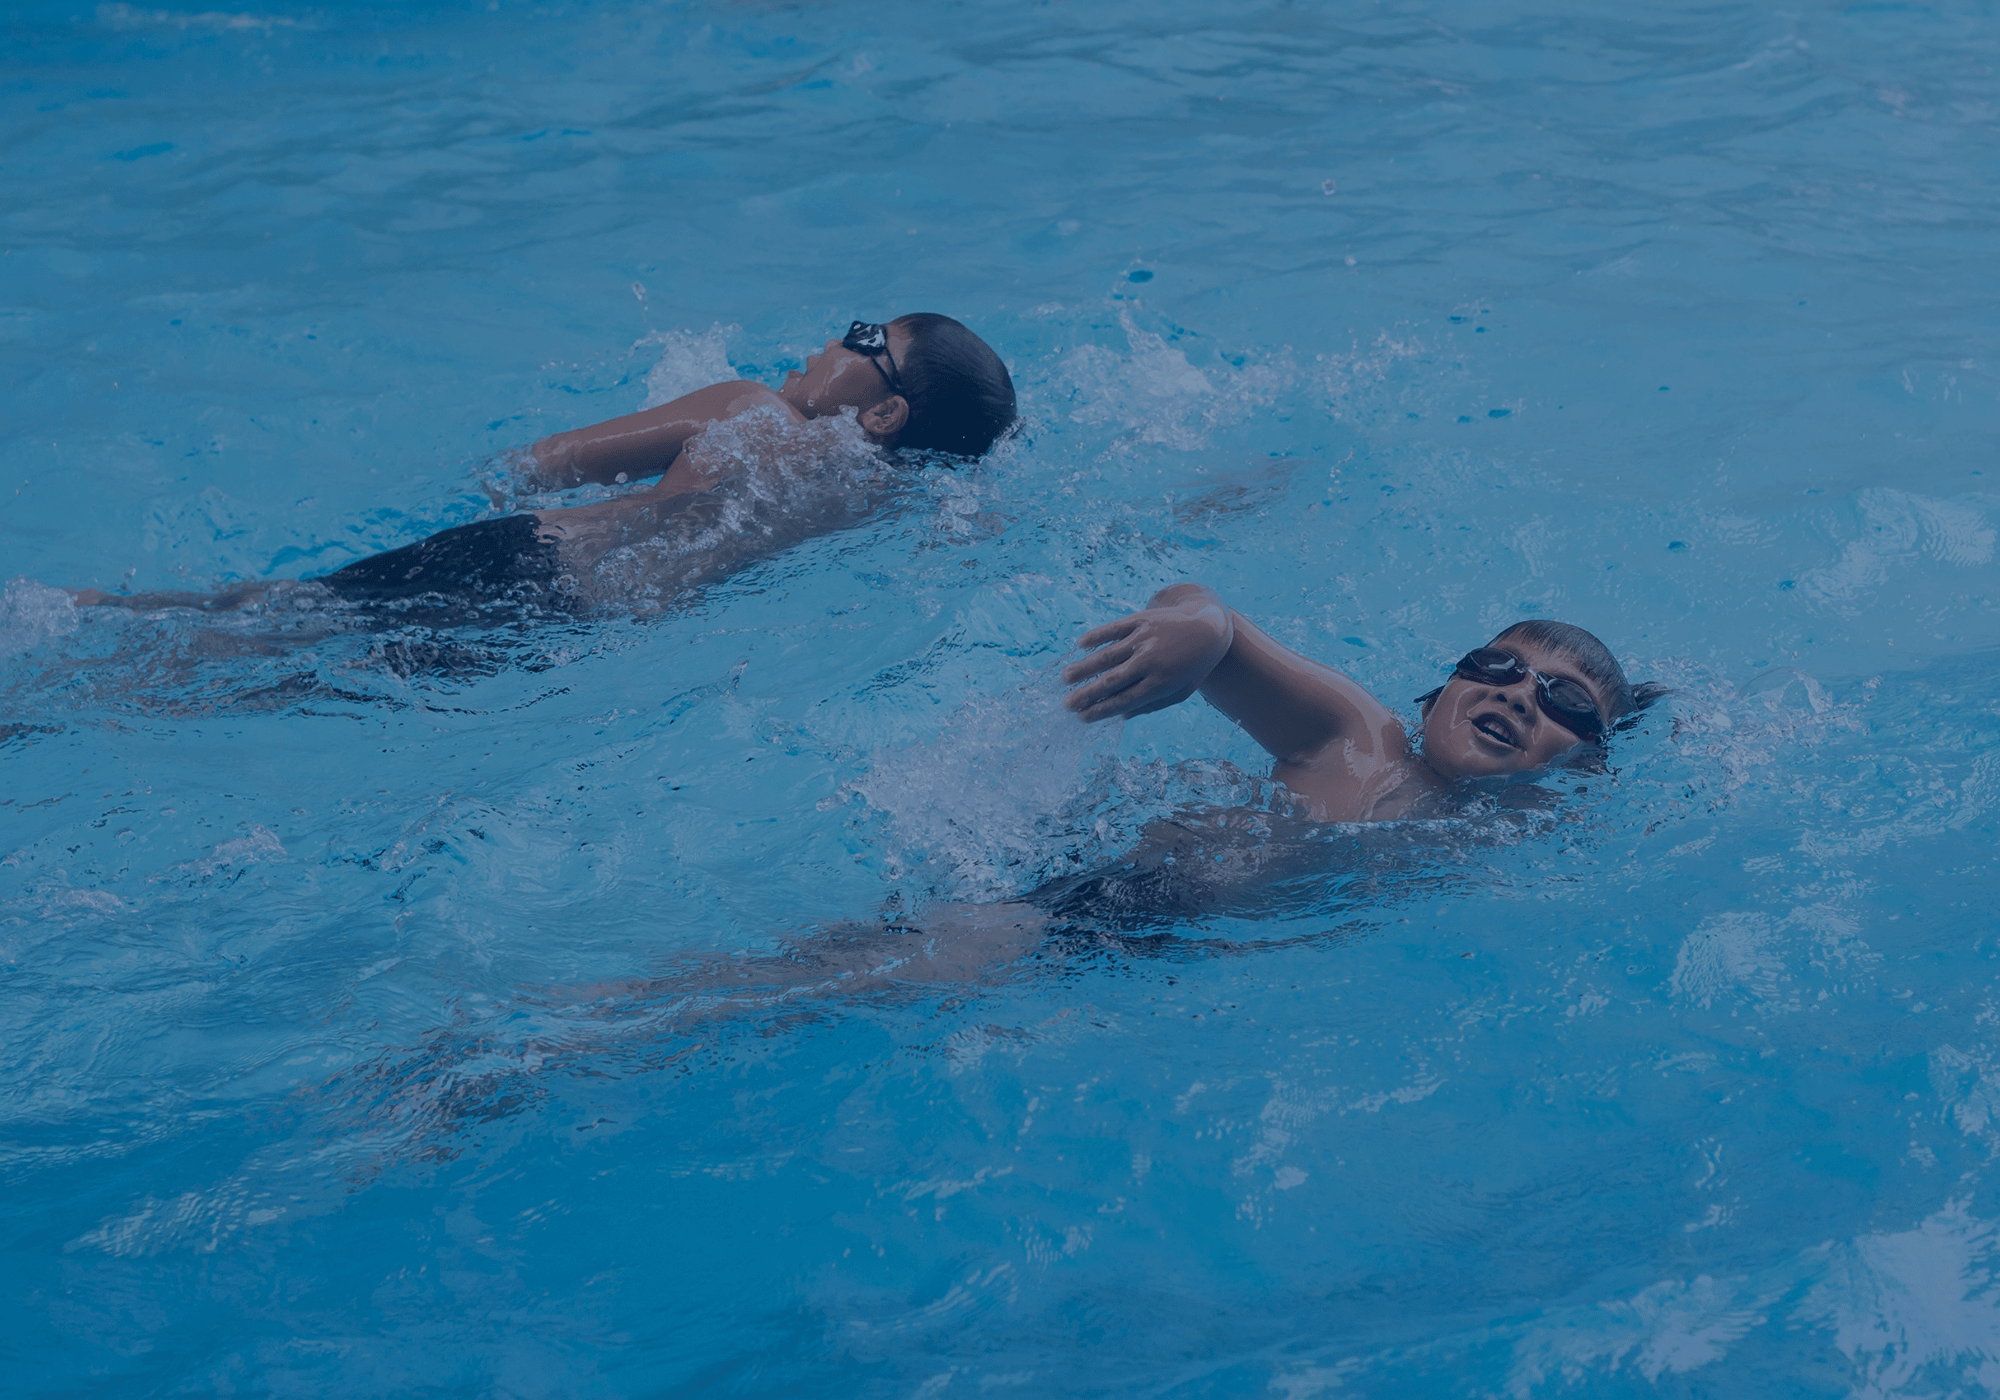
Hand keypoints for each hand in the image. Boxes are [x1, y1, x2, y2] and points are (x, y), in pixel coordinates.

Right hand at [1062, 591, 1232, 721]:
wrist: (1209, 627)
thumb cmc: (1192, 666)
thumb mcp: (1180, 691)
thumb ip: (1151, 705)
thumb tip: (1120, 715)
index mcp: (1161, 684)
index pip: (1123, 700)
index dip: (1101, 710)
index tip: (1082, 717)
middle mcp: (1150, 662)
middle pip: (1112, 681)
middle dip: (1087, 694)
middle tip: (1066, 703)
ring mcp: (1144, 639)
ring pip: (1108, 655)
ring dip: (1084, 667)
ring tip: (1066, 677)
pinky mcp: (1141, 620)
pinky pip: (1114, 629)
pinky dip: (1097, 636)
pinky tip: (1081, 645)